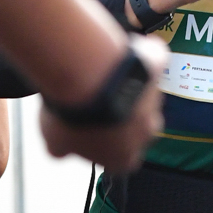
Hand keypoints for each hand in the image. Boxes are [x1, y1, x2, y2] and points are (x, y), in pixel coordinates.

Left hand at [39, 37, 164, 172]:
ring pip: (144, 96)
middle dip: (123, 118)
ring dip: (127, 87)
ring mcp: (155, 100)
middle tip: (98, 103)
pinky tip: (120, 52)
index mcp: (123, 158)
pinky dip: (140, 56)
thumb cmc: (73, 112)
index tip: (93, 133)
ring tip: (101, 74)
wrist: (88, 75)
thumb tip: (59, 150)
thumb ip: (61, 148)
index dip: (108, 147)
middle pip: (138, 129)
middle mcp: (145, 133)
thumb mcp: (55, 138)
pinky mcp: (157, 69)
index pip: (122, 161)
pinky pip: (152, 63)